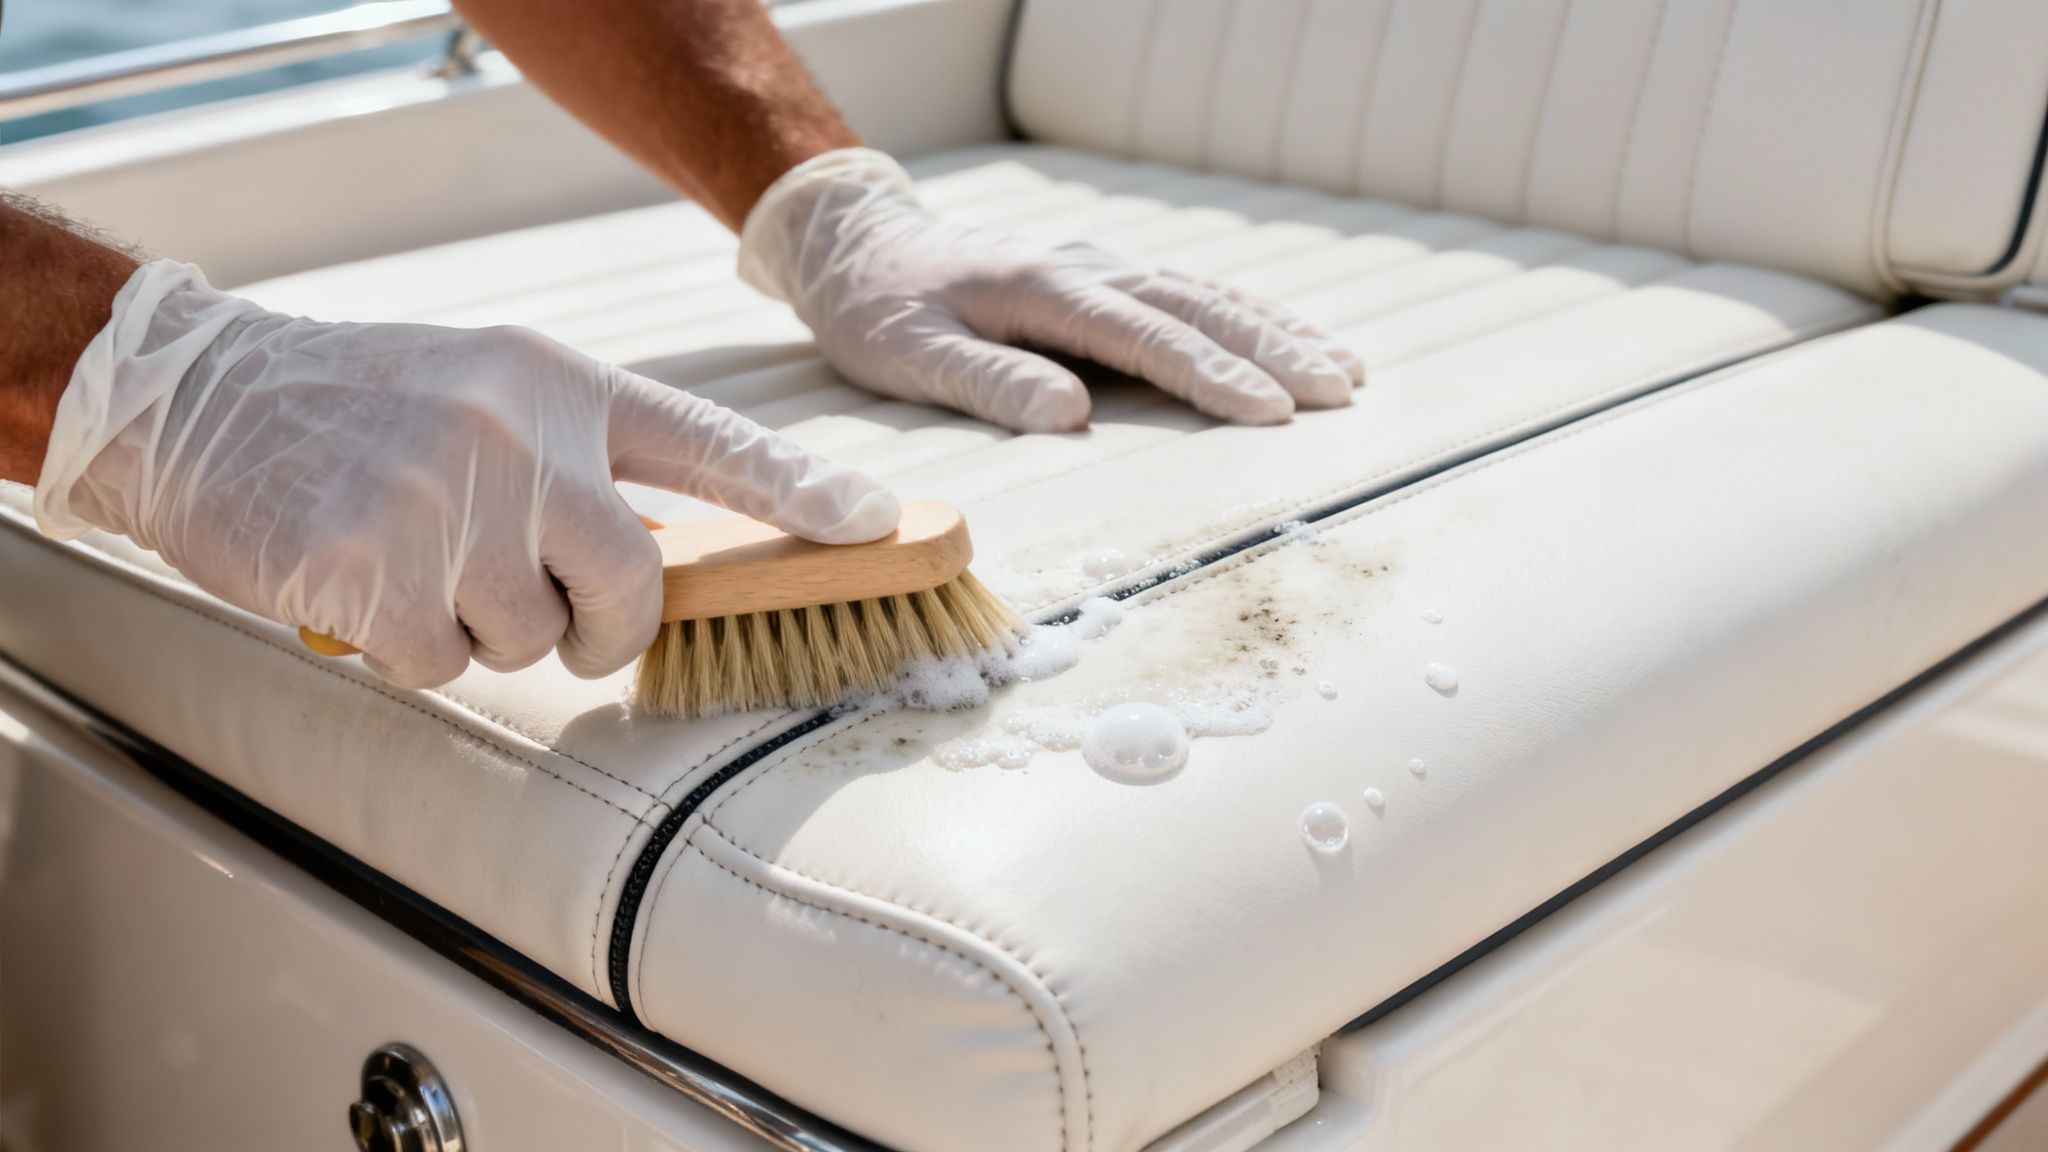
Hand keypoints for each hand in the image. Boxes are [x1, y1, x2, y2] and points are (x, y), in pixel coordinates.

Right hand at [34, 261, 899, 688]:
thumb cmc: (366, 406)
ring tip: (417, 557)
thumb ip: (582, 462)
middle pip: (634, 587)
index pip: (707, 443)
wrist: (200, 395)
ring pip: (532, 639)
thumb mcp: (490, 392)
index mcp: (560, 385)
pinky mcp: (371, 568)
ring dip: (484, 628)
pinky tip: (366, 582)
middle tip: (546, 608)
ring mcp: (444, 500)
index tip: (876, 524)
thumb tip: (671, 568)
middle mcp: (517, 435)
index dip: (798, 490)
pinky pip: (442, 663)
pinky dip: (409, 648)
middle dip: (604, 627)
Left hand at [737, 148, 1365, 432]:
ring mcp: (1101, 267)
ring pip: (1207, 294)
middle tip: (1340, 393)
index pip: (1144, 336)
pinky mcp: (1104, 278)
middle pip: (1197, 308)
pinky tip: (1291, 340)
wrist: (862, 248)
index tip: (1269, 412)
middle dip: (1274, 352)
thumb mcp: (909, 354)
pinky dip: (1249, 317)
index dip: (1210, 375)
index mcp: (1042, 289)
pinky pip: (1191, 293)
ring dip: (1278, 332)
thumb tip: (1070, 415)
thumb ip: (988, 380)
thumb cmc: (879, 312)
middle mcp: (1086, 269)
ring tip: (1346, 371)